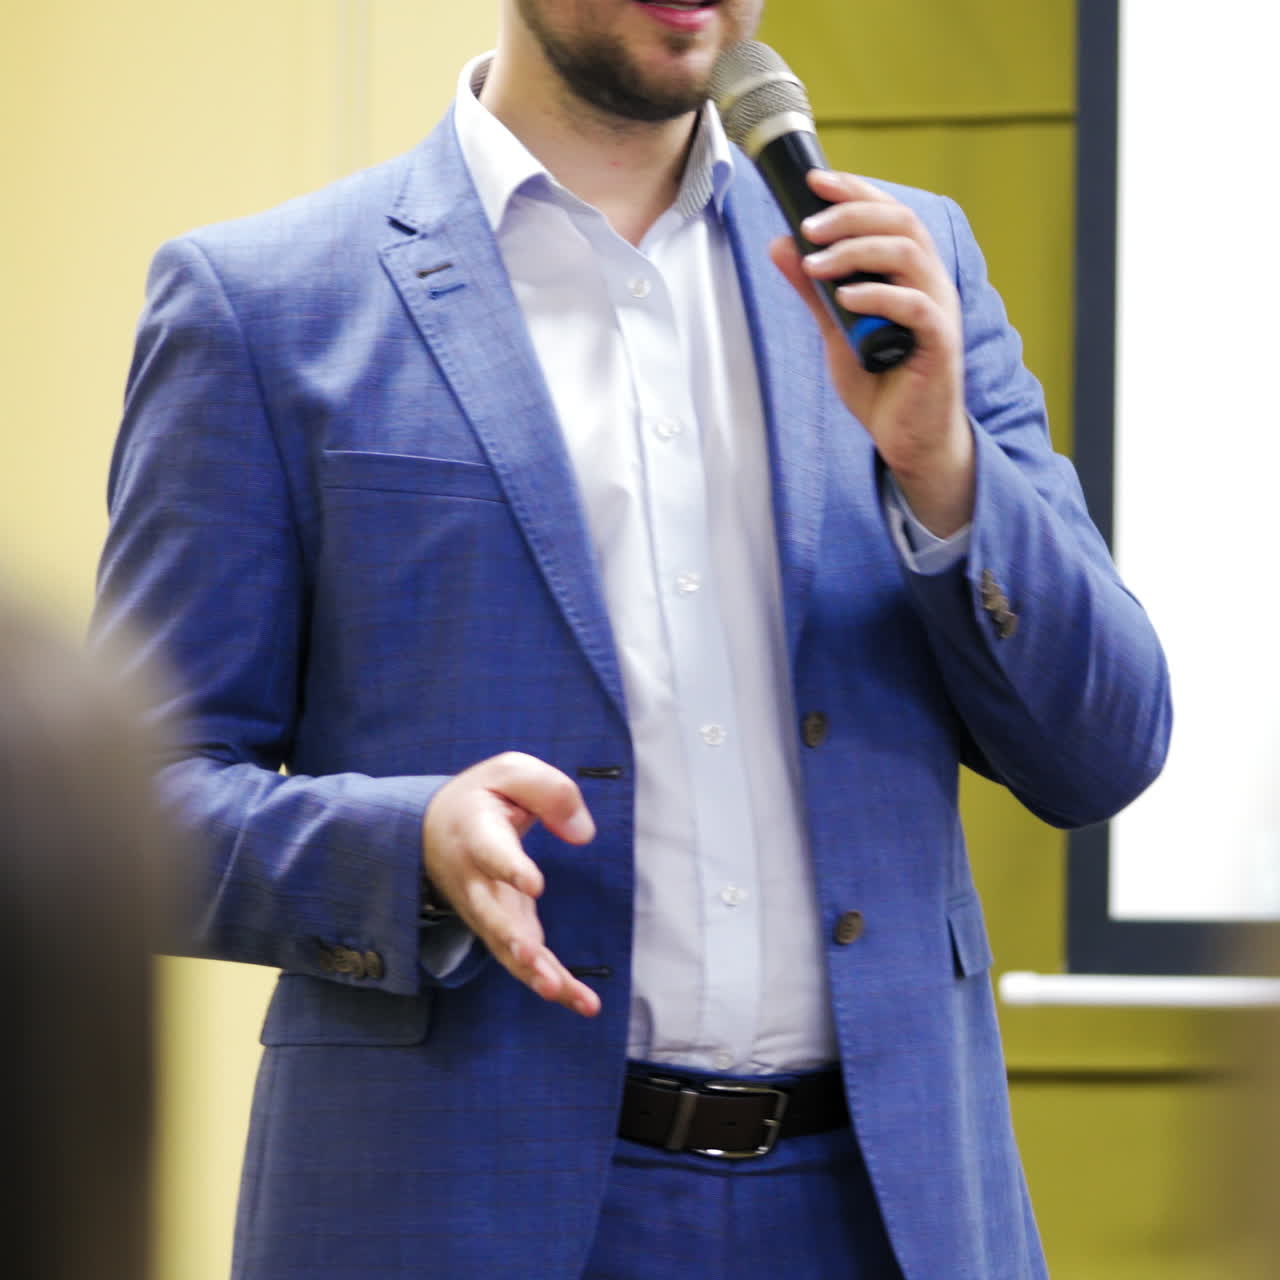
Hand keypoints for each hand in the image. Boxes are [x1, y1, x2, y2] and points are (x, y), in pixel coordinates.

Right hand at [421, 751, 600, 1016]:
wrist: (435, 826)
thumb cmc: (483, 797)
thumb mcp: (512, 771)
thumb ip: (550, 792)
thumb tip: (583, 834)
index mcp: (477, 832)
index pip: (493, 852)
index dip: (511, 868)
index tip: (534, 884)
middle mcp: (476, 879)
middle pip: (490, 913)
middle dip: (511, 938)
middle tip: (529, 956)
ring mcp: (486, 910)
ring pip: (506, 948)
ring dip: (531, 972)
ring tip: (557, 991)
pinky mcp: (504, 929)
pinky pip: (525, 962)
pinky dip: (553, 984)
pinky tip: (583, 1004)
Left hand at [769, 169, 974, 536]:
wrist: (907, 438)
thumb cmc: (880, 382)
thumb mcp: (834, 330)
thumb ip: (814, 290)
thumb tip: (780, 245)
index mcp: (909, 272)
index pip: (889, 212)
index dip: (855, 191)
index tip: (812, 182)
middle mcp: (930, 283)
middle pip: (900, 222)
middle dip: (850, 215)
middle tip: (807, 226)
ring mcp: (939, 312)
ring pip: (908, 255)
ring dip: (857, 251)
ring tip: (816, 264)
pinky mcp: (941, 345)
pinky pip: (917, 307)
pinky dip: (879, 296)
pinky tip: (846, 298)